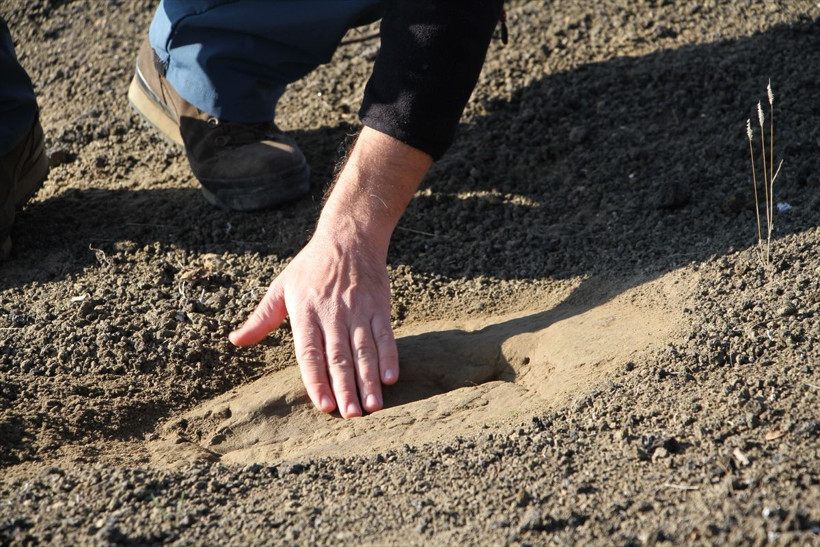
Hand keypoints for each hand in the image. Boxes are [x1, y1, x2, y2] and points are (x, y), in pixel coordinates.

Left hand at [229, 226, 398, 417]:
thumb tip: (236, 341)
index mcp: (306, 312)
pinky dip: (389, 357)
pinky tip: (390, 379)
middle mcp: (333, 314)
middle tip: (351, 416)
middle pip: (339, 357)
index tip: (323, 405)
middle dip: (346, 388)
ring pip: (364, 351)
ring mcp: (358, 311)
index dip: (317, 380)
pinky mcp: (379, 307)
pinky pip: (385, 335)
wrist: (349, 236)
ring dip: (369, 380)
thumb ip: (261, 318)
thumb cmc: (311, 265)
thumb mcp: (281, 287)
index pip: (310, 353)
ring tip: (373, 407)